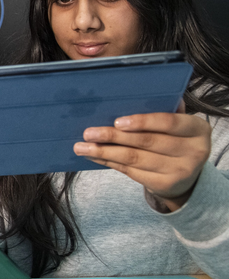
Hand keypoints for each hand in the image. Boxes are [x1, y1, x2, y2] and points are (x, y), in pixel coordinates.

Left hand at [73, 103, 210, 212]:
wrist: (186, 176)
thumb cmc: (175, 140)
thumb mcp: (176, 124)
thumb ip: (161, 109)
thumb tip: (133, 94)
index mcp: (197, 128)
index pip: (168, 122)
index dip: (142, 121)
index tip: (117, 121)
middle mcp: (194, 151)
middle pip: (146, 142)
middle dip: (113, 137)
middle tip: (88, 133)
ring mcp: (180, 171)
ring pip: (134, 159)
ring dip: (104, 152)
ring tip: (81, 147)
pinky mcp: (165, 185)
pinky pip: (130, 171)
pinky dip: (108, 162)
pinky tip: (93, 156)